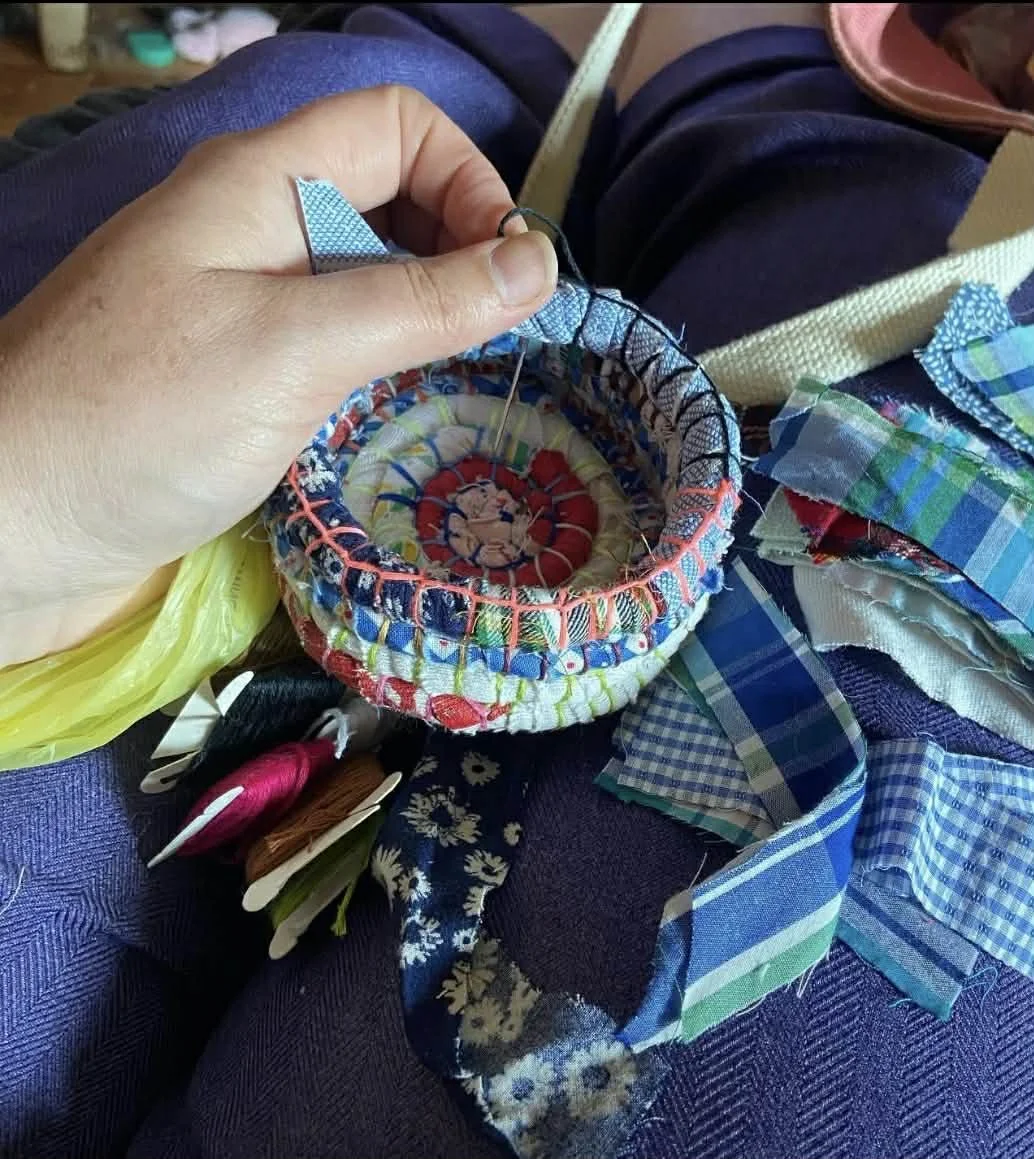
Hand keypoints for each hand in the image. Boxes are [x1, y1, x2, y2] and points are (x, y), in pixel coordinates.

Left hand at [0, 86, 557, 666]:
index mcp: (261, 182)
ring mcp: (241, 303)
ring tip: (461, 384)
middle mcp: (254, 228)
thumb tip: (538, 264)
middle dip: (458, 253)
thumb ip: (420, 302)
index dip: (470, 181)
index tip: (508, 277)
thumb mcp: (294, 349)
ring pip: (365, 278)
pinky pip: (332, 343)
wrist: (12, 527)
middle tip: (497, 339)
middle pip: (389, 199)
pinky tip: (398, 415)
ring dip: (425, 318)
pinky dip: (380, 365)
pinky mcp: (236, 373)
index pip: (399, 127)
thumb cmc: (142, 421)